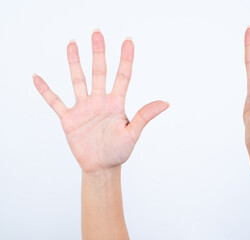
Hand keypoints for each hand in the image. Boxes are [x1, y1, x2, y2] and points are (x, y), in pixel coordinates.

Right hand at [34, 30, 168, 172]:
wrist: (101, 167)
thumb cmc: (119, 151)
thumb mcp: (133, 133)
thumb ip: (145, 116)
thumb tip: (166, 102)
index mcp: (116, 103)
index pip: (122, 76)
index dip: (126, 58)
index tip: (128, 41)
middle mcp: (100, 101)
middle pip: (99, 72)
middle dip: (98, 52)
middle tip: (97, 33)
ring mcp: (84, 108)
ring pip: (78, 80)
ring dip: (74, 63)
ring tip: (72, 44)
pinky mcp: (69, 119)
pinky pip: (55, 102)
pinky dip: (46, 91)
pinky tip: (37, 77)